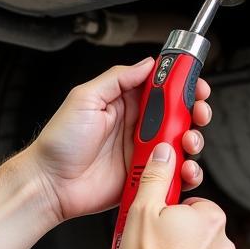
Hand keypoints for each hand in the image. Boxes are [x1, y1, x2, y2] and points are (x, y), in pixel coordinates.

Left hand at [26, 59, 211, 224]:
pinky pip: (173, 173)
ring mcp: (143, 152)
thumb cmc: (60, 142)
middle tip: (200, 113)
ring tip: (188, 142)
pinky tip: (183, 169)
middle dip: (196, 111)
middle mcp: (138, 126)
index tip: (196, 83)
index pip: (162, 87)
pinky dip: (185, 172)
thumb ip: (117, 79)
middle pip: (179, 114)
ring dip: (194, 140)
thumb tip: (147, 64)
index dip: (183, 84)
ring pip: (181, 143)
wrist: (50, 184)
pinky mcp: (145, 177)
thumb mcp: (84, 98)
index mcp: (125, 103)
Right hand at [118, 142, 235, 248]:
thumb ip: (156, 176)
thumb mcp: (143, 207)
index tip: (161, 220)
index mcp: (210, 217)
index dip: (174, 212)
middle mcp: (224, 243)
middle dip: (181, 237)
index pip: (196, 205)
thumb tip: (163, 153)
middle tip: (157, 245)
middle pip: (200, 232)